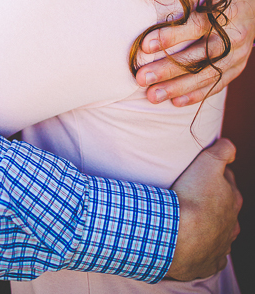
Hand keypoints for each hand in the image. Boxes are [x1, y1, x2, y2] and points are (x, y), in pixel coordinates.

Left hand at [137, 0, 254, 105]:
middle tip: (140, 78)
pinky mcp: (238, 65)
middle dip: (170, 69)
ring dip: (180, 87)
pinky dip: (199, 94)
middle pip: (202, 56)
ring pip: (209, 75)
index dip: (172, 36)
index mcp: (228, 9)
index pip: (198, 25)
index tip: (144, 46)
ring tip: (151, 96)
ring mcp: (240, 53)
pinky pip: (219, 83)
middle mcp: (236, 34)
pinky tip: (176, 103)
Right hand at [166, 138, 240, 280]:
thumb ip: (221, 152)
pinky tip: (192, 246)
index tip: (200, 174)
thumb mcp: (207, 165)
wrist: (176, 235)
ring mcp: (221, 246)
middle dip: (214, 203)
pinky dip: (203, 251)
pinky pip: (210, 257)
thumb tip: (229, 145)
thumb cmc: (192, 199)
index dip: (214, 176)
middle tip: (193, 196)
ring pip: (219, 234)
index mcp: (233, 201)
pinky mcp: (209, 263)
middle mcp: (232, 225)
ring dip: (209, 228)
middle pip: (225, 210)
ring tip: (190, 221)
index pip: (227, 183)